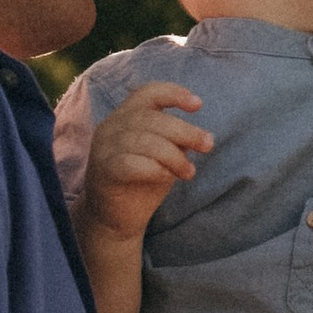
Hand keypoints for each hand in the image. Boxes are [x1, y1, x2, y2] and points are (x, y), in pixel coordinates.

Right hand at [77, 81, 209, 244]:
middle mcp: (111, 126)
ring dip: (174, 156)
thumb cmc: (143, 181)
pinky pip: (132, 163)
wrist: (116, 219)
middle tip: (208, 145)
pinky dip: (156, 169)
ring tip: (189, 172)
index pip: (148, 93)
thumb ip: (175, 140)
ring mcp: (104, 148)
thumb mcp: (164, 155)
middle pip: (151, 118)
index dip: (174, 94)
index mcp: (125, 116)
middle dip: (185, 131)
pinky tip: (168, 178)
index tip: (198, 105)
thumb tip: (198, 136)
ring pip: (145, 141)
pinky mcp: (103, 170)